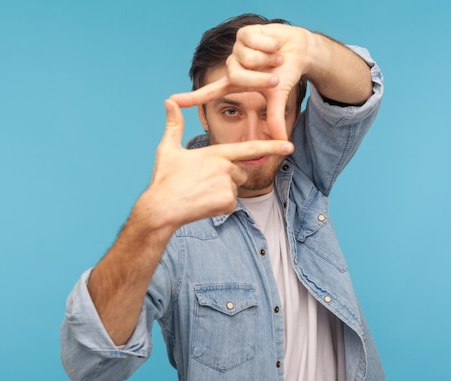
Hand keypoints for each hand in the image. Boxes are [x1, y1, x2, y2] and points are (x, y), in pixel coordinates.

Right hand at [147, 99, 293, 226]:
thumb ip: (174, 125)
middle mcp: (225, 168)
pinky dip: (220, 206)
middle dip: (227, 177)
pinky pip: (231, 204)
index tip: (289, 145)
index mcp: (216, 153)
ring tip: (201, 193)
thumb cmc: (164, 179)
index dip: (271, 147)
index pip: (249, 149)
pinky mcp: (227, 203)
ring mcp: (227, 186)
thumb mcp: (167, 149)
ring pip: (235, 188)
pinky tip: (204, 204)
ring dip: (222, 192)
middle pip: (240, 172)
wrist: (162, 208)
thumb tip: (168, 101)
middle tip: (203, 183)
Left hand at [171, 24, 311, 139]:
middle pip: (237, 77)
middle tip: (276, 78)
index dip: (191, 98)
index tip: (172, 101)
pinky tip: (274, 45)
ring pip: (247, 58)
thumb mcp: (278, 97)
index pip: (209, 93)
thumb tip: (283, 143)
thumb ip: (276, 119)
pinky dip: (270, 45)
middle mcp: (232, 67)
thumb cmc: (285, 74)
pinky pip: (254, 42)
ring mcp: (236, 50)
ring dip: (269, 60)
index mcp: (235, 83)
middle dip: (260, 79)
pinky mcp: (243, 33)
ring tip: (276, 58)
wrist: (299, 51)